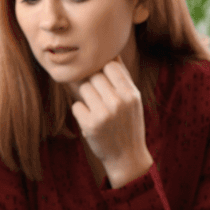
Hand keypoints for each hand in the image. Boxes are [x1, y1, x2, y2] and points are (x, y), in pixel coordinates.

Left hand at [70, 59, 152, 188]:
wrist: (127, 157)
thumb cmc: (128, 124)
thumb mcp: (133, 100)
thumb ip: (122, 78)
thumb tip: (110, 52)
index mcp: (131, 93)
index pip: (110, 65)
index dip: (103, 71)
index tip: (104, 80)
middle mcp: (119, 102)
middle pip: (94, 76)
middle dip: (93, 85)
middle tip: (99, 99)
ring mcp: (104, 114)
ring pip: (84, 89)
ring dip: (86, 98)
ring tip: (97, 110)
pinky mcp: (90, 125)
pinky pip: (76, 106)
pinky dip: (81, 112)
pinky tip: (91, 121)